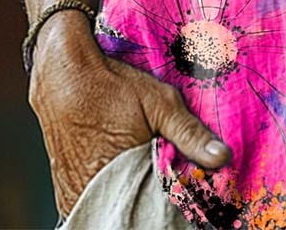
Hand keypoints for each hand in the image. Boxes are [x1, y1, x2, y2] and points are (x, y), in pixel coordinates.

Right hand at [28, 10, 230, 218]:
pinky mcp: (65, 190)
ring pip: (114, 208)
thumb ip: (189, 133)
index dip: (175, 198)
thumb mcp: (159, 103)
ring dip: (131, 197)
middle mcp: (95, 193)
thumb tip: (222, 157)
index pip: (157, 208)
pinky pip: (94, 204)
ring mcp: (76, 194)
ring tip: (144, 172)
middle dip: (154, 199)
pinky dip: (111, 195)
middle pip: (135, 210)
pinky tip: (123, 176)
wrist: (63, 74)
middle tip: (166, 176)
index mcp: (122, 177)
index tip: (189, 187)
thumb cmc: (112, 86)